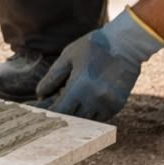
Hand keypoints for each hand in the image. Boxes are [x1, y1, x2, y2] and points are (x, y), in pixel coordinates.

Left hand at [35, 8, 163, 120]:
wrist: (126, 44)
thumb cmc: (93, 47)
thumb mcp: (68, 56)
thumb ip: (53, 76)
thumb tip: (40, 95)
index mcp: (80, 86)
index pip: (58, 111)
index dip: (46, 112)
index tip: (37, 110)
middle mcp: (94, 99)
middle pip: (70, 117)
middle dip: (60, 112)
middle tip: (50, 104)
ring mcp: (107, 104)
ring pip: (85, 120)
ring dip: (75, 113)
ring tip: (69, 99)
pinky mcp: (117, 106)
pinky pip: (98, 117)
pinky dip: (89, 113)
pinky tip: (83, 101)